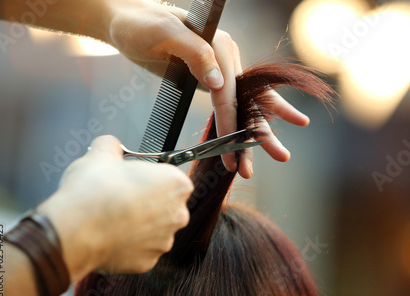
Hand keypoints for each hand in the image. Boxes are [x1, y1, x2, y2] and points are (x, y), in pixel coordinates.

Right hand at [37, 135, 192, 281]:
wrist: (74, 231)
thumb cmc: (93, 193)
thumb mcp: (100, 154)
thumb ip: (112, 145)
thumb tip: (110, 144)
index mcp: (176, 184)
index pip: (171, 177)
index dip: (150, 177)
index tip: (135, 179)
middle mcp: (177, 214)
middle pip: (165, 204)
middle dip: (147, 201)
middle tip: (121, 197)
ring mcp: (164, 241)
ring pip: (154, 229)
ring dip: (138, 224)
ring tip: (112, 217)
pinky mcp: (148, 262)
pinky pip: (140, 249)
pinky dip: (128, 244)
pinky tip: (110, 235)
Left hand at [105, 0, 309, 177]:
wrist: (127, 22)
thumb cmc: (141, 24)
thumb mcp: (164, 33)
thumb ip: (195, 53)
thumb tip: (217, 82)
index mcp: (220, 45)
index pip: (230, 91)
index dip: (232, 122)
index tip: (233, 148)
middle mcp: (226, 57)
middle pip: (250, 99)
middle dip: (262, 132)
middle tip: (282, 156)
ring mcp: (221, 69)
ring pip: (244, 107)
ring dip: (254, 136)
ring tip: (268, 160)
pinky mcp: (210, 80)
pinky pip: (230, 106)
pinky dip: (238, 127)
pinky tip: (248, 144)